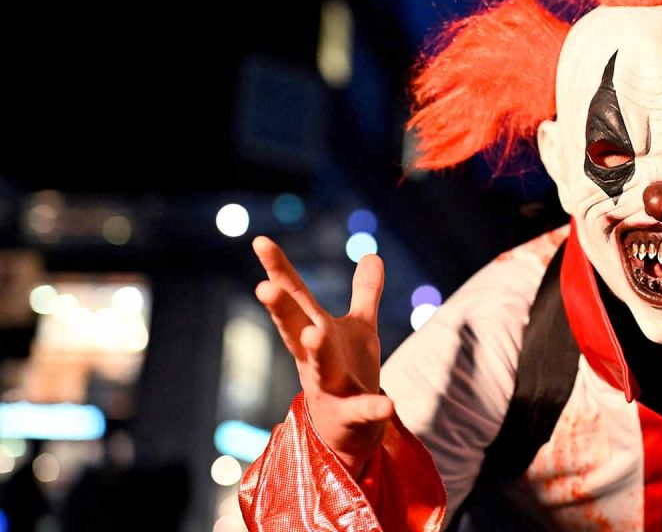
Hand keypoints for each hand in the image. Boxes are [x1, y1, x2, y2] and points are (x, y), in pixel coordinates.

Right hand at [252, 236, 393, 474]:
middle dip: (281, 309)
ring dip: (316, 350)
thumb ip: (365, 293)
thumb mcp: (359, 328)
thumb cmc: (348, 371)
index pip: (296, 297)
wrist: (349, 432)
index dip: (279, 269)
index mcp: (315, 331)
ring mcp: (329, 387)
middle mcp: (314, 358)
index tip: (260, 241)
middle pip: (294, 329)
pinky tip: (388, 404)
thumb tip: (372, 255)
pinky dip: (373, 407)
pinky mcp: (350, 414)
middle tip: (264, 286)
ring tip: (314, 333)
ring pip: (319, 366)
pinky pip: (361, 409)